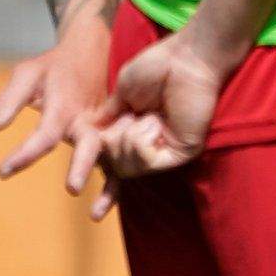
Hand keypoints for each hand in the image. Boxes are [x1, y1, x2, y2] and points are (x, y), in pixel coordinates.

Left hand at [0, 14, 118, 202]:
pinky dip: (115, 186)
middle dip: (82, 166)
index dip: (25, 154)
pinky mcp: (113, 137)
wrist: (92, 49)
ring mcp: (105, 130)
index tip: (3, 171)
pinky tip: (101, 211)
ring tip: (95, 214)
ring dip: (108, 187)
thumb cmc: (53, 66)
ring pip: (113, 159)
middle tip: (71, 189)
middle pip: (89, 144)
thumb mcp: (26, 74)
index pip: (44, 134)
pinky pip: (119, 163)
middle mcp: (88, 120)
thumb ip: (8, 101)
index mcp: (64, 105)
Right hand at [78, 27, 237, 215]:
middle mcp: (152, 145)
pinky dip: (141, 141)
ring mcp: (167, 150)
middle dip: (111, 144)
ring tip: (146, 117)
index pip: (120, 167)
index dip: (108, 193)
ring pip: (128, 168)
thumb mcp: (121, 93)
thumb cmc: (157, 67)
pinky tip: (154, 124)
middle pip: (118, 169)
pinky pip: (147, 162)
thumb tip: (91, 133)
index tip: (95, 217)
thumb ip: (108, 116)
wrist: (185, 58)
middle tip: (129, 118)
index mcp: (136, 131)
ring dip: (128, 140)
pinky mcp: (181, 153)